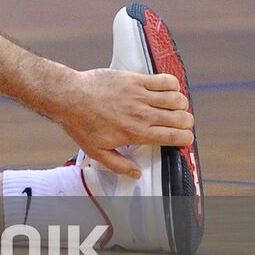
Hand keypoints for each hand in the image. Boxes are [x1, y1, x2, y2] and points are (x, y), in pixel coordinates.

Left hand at [56, 68, 193, 176]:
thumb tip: (136, 174)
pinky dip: (172, 85)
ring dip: (180, 104)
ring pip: (177, 99)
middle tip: (179, 123)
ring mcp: (139, 95)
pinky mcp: (134, 79)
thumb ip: (119, 165)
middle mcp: (142, 114)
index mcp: (137, 133)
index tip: (183, 138)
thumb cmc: (80, 123)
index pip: (175, 137)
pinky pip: (164, 80)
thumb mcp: (97, 151)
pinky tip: (168, 89)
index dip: (186, 139)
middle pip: (181, 118)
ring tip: (174, 107)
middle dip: (186, 122)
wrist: (68, 96)